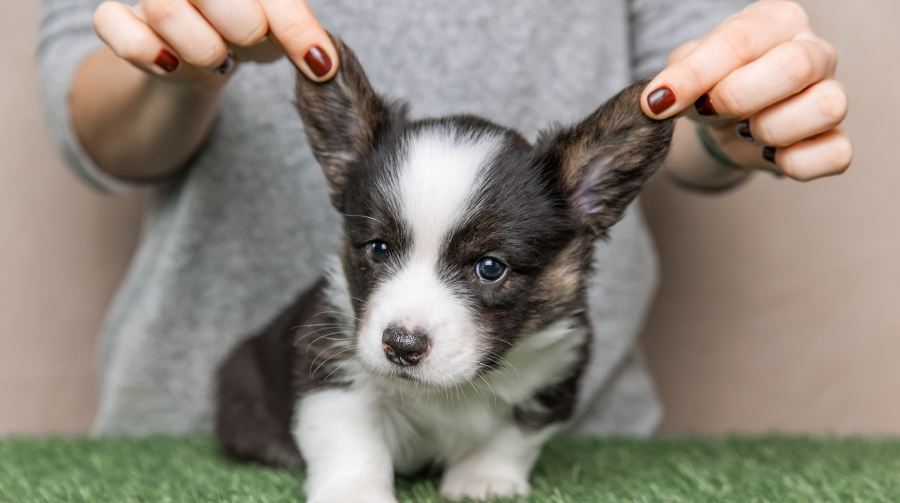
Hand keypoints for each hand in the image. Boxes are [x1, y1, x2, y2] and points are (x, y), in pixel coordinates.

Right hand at [92, 0, 337, 87]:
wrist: (208, 53)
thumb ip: (299, 32)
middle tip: (250, 41)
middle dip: (243, 27)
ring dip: (203, 48)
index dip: (291, 24)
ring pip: (164, 8)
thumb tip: (322, 64)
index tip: (319, 62)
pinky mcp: (116, 20)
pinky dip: (145, 50)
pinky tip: (173, 64)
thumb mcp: (280, 26)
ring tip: (219, 58)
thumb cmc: (248, 26)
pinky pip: (113, 25)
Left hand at [641, 0, 851, 181]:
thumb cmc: (710, 86)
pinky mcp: (838, 140)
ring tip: (745, 129)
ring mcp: (833, 94)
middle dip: (738, 98)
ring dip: (770, 129)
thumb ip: (676, 77)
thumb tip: (658, 101)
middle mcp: (815, 51)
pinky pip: (835, 154)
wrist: (723, 121)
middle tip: (711, 109)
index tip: (658, 103)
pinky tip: (769, 153)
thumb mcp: (685, 71)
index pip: (741, 40)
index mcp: (777, 20)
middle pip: (795, 67)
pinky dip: (795, 162)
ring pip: (826, 107)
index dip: (696, 76)